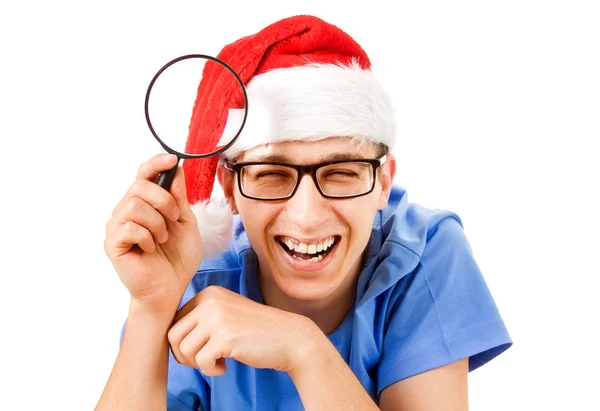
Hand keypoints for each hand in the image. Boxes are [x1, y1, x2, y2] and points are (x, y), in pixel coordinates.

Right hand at [104, 154, 202, 315]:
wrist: (171, 288)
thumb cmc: (177, 257)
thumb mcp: (185, 222)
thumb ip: (178, 198)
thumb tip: (175, 170)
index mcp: (144, 203)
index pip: (143, 174)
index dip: (155, 163)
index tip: (172, 159)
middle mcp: (126, 210)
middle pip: (140, 186)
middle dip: (164, 201)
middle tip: (173, 219)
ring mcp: (117, 226)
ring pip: (135, 205)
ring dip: (157, 223)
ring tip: (162, 238)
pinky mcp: (112, 243)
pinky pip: (130, 227)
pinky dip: (147, 237)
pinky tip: (150, 249)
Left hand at [168, 286, 319, 375]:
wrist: (288, 337)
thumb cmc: (256, 331)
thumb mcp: (226, 314)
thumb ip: (201, 318)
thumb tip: (169, 338)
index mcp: (208, 293)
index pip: (175, 321)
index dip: (182, 342)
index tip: (201, 351)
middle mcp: (210, 301)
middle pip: (173, 335)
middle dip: (183, 355)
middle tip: (203, 361)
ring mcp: (217, 317)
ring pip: (184, 350)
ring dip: (198, 364)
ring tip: (216, 363)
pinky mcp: (225, 337)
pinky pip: (201, 362)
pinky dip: (211, 371)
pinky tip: (225, 367)